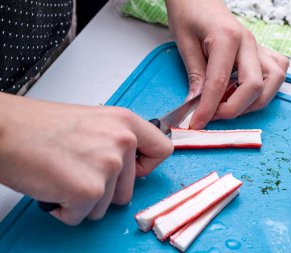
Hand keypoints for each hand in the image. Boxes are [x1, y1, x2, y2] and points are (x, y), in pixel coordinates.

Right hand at [0, 94, 172, 224]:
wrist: (6, 130)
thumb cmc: (40, 127)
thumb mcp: (94, 123)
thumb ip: (117, 141)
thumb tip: (130, 165)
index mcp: (126, 122)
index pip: (162, 150)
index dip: (148, 166)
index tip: (134, 169)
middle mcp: (123, 142)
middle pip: (129, 190)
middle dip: (103, 190)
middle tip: (77, 170)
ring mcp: (108, 166)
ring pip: (105, 206)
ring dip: (82, 199)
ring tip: (62, 174)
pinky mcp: (89, 190)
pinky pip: (81, 216)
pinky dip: (65, 210)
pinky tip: (53, 187)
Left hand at [166, 0, 288, 128]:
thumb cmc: (189, 13)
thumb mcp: (184, 43)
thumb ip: (195, 75)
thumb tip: (197, 104)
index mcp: (226, 38)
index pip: (219, 83)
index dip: (208, 108)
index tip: (197, 123)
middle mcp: (248, 42)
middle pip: (254, 86)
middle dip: (234, 109)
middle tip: (213, 116)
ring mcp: (257, 46)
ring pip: (274, 80)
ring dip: (255, 101)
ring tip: (232, 105)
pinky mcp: (260, 50)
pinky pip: (277, 71)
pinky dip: (267, 87)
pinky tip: (247, 90)